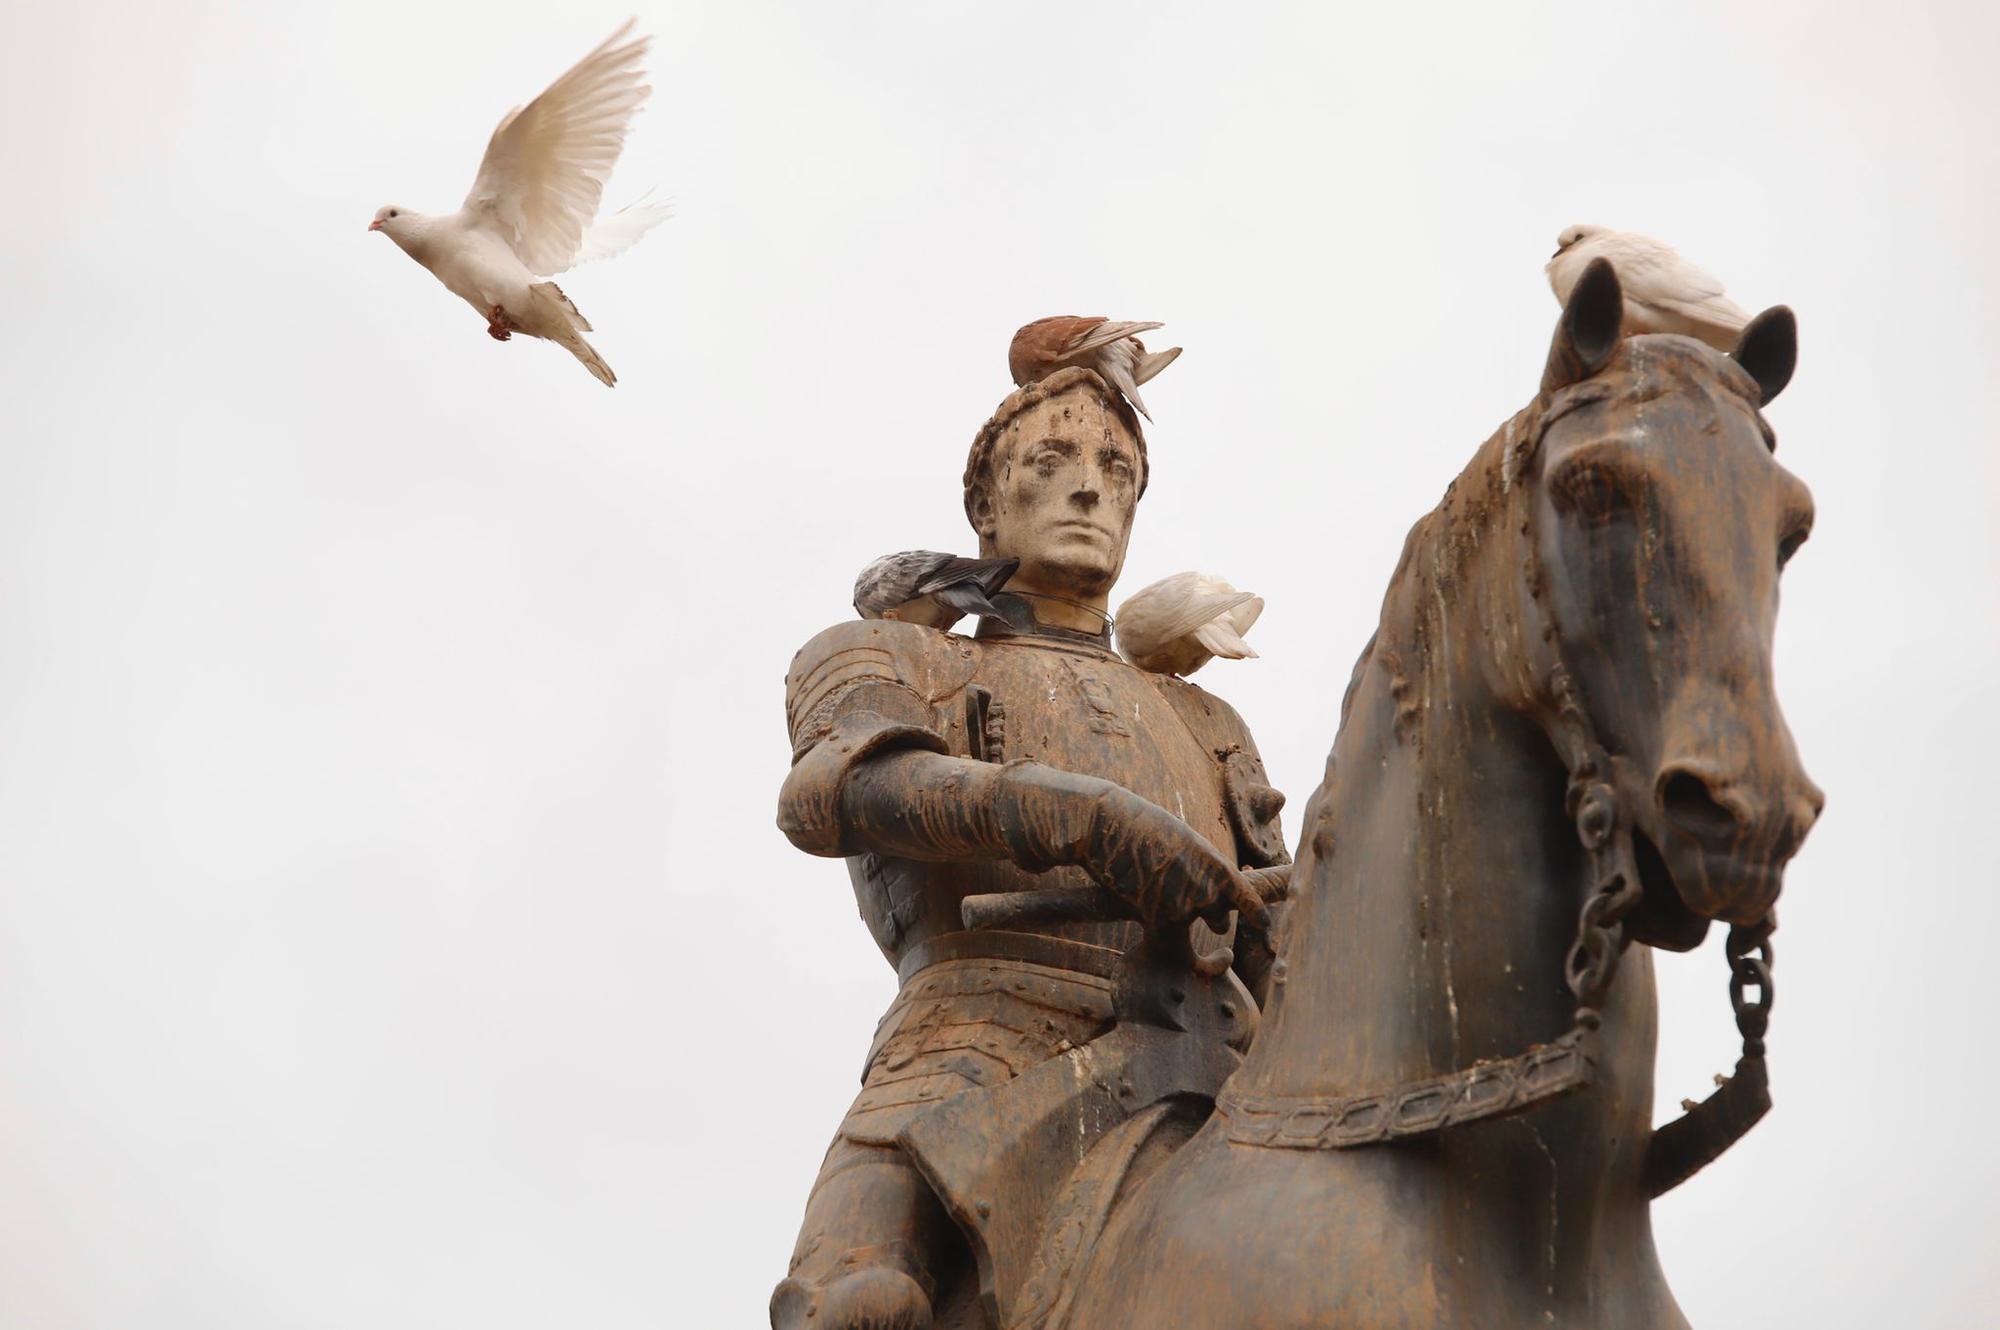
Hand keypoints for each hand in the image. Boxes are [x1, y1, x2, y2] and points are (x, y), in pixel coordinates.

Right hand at [1082, 787, 1270, 932]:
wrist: (1109, 827)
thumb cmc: (1144, 828)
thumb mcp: (1186, 842)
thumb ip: (1204, 868)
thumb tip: (1212, 892)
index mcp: (1218, 866)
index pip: (1248, 900)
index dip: (1257, 916)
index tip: (1265, 925)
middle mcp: (1207, 890)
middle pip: (1220, 920)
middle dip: (1208, 915)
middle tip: (1186, 899)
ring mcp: (1183, 907)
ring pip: (1188, 926)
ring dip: (1180, 919)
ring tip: (1159, 893)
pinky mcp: (1156, 918)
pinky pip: (1166, 939)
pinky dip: (1156, 929)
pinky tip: (1143, 909)